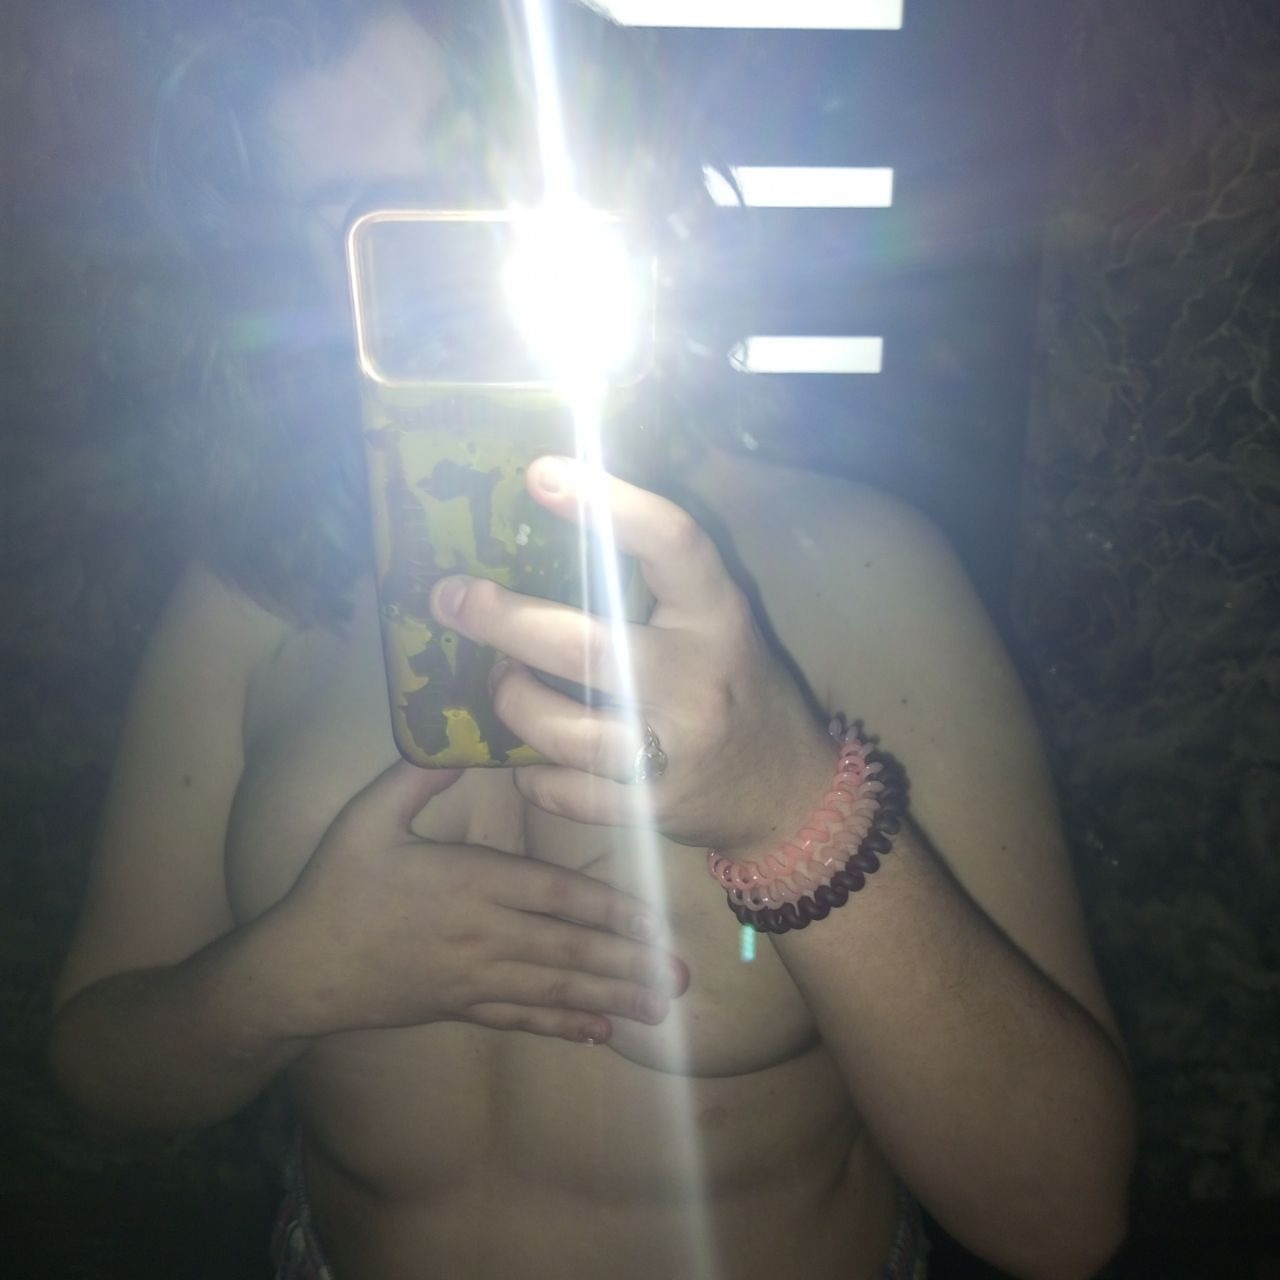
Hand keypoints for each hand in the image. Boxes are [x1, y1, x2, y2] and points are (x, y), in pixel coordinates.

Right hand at [271, 759, 687, 1043]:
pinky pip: (520, 1018)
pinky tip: (598, 1034)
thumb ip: (417, 778)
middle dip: (629, 963)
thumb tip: (461, 738)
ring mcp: (473, 978)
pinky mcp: (459, 1007)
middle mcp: (482, 934)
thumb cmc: (336, 887)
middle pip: (568, 949)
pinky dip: (562, 1026)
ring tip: (659, 1008)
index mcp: (469, 883)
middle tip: (681, 977)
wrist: (299, 969)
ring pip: (554, 989)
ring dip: (610, 998)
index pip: (554, 896)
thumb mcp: (368, 819)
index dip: (609, 909)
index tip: (655, 920)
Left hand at [428, 456, 834, 854]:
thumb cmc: (735, 686)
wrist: (786, 793)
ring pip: (558, 727)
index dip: (604, 503)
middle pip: (582, 644)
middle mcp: (695, 679)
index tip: (538, 473)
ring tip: (501, 683)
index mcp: (717, 615)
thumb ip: (656, 584)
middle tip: (451, 598)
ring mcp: (672, 750)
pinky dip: (531, 774)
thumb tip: (548, 527)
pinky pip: (561, 791)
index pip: (670, 542)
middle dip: (501, 620)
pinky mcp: (649, 809)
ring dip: (510, 700)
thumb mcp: (716, 622)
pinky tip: (529, 756)